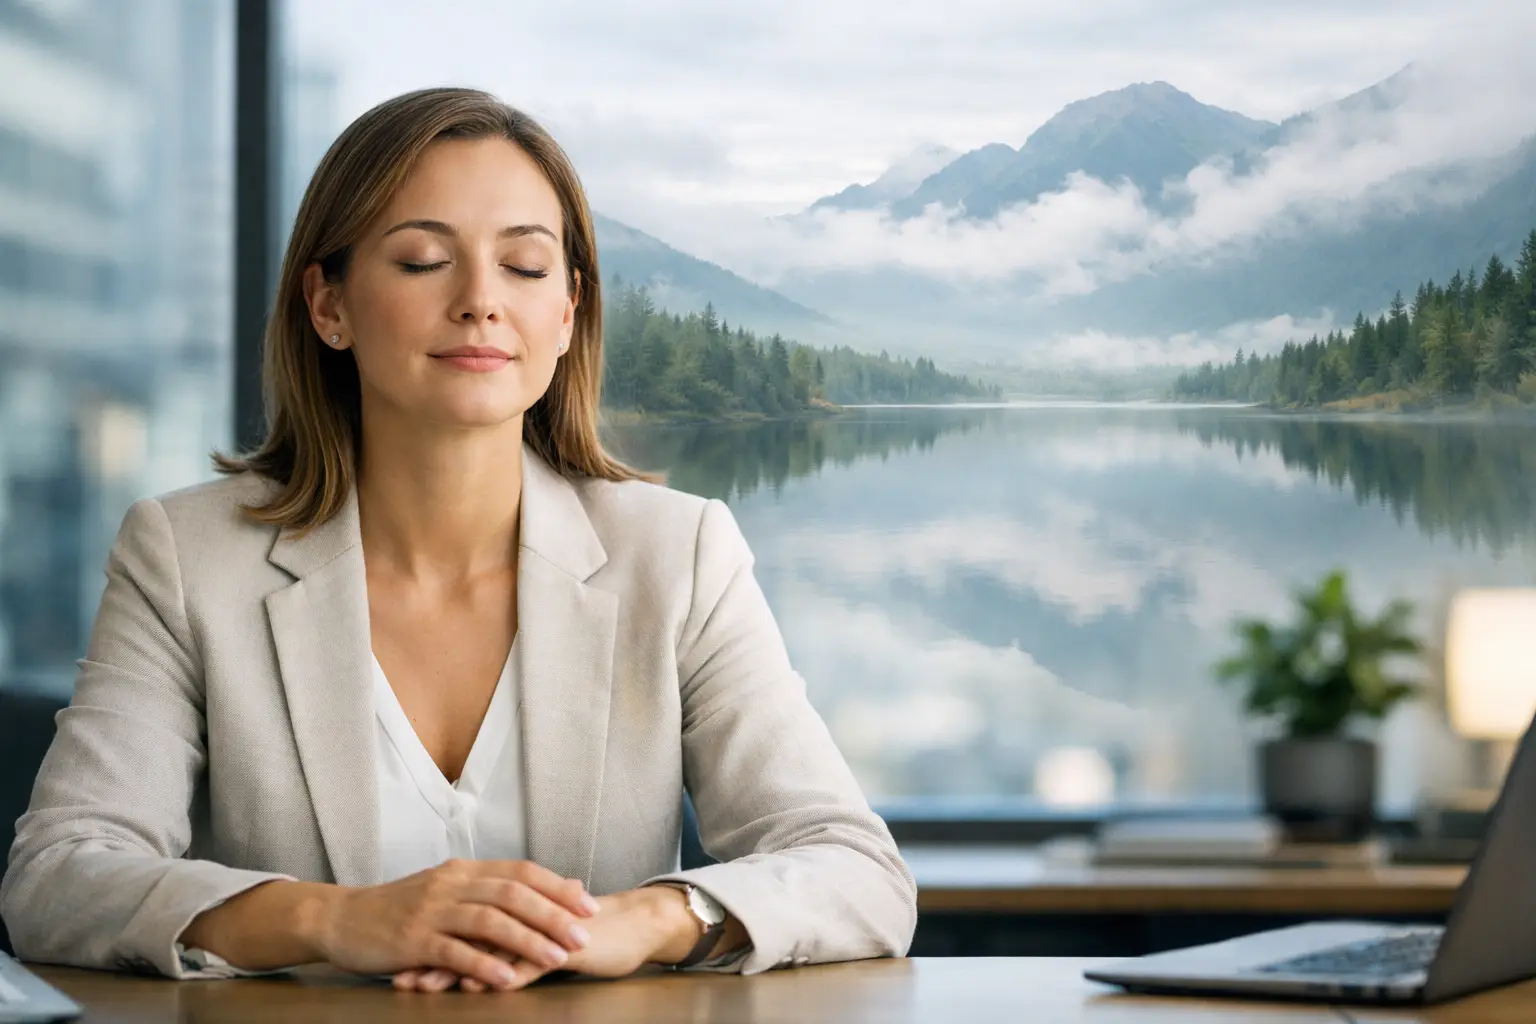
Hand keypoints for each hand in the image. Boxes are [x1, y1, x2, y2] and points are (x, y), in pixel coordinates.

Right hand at [313, 858, 599, 991]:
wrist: (340, 918)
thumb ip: (486, 892)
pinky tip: (507, 978)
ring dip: (528, 939)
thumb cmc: (399, 909)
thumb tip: (535, 894)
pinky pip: (454, 951)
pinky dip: (484, 964)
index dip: (556, 887)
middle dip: (553, 913)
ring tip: (557, 956)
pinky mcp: (412, 939)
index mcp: (463, 871)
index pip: (520, 871)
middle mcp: (451, 884)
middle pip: (512, 893)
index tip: (588, 904)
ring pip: (489, 920)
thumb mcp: (446, 891)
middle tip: (583, 934)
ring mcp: (431, 911)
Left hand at [394, 886, 706, 992]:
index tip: (397, 952)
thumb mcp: (540, 931)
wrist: (635, 926)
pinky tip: (476, 987)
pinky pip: (528, 962)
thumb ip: (508, 931)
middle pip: (469, 928)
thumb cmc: (586, 930)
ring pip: (492, 946)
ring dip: (456, 967)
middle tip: (399, 971)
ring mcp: (545, 927)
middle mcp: (527, 909)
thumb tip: (470, 944)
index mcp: (517, 902)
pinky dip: (499, 975)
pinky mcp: (565, 946)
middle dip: (431, 952)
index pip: (465, 914)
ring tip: (425, 984)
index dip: (431, 932)